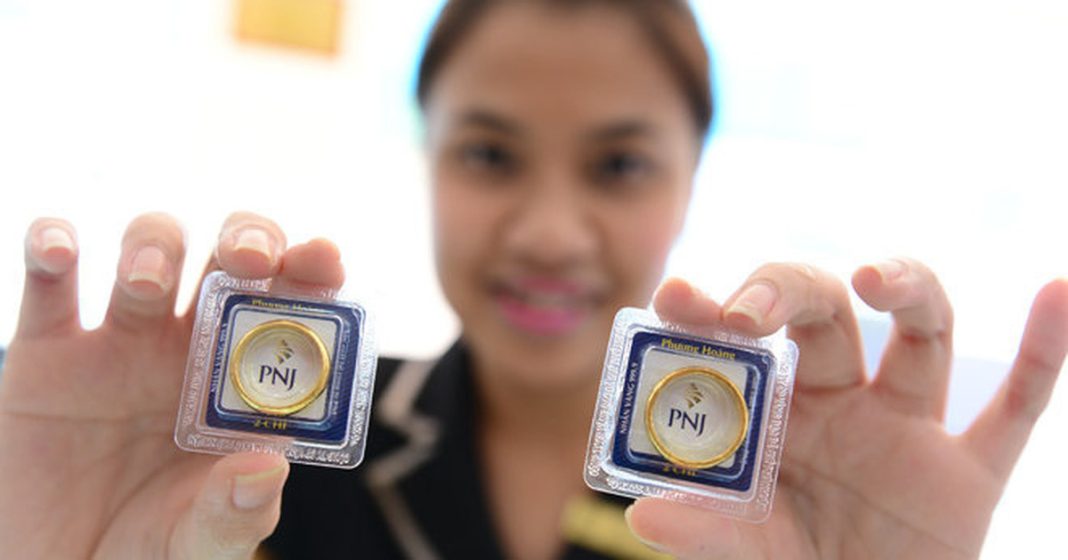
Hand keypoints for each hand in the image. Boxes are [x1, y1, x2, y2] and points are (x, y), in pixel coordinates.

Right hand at [0, 212, 344, 558]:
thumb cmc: (148, 554)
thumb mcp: (201, 545)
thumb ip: (235, 513)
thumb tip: (267, 468)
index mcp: (247, 383)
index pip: (295, 306)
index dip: (312, 270)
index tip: (322, 257)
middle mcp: (194, 347)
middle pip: (232, 258)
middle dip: (249, 238)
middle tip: (250, 256)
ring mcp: (123, 342)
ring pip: (151, 250)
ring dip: (155, 245)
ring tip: (146, 284)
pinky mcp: (49, 353)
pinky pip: (50, 285)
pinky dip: (51, 249)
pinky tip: (59, 249)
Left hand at [627, 261, 1067, 558]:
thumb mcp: (744, 549)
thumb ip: (704, 531)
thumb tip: (645, 514)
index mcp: (776, 409)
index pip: (744, 335)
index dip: (712, 308)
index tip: (674, 295)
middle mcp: (841, 402)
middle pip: (824, 312)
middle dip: (788, 291)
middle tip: (750, 310)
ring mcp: (908, 429)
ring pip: (923, 332)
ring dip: (908, 288)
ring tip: (874, 277)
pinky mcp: (968, 472)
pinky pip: (1018, 408)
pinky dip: (1045, 353)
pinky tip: (1056, 293)